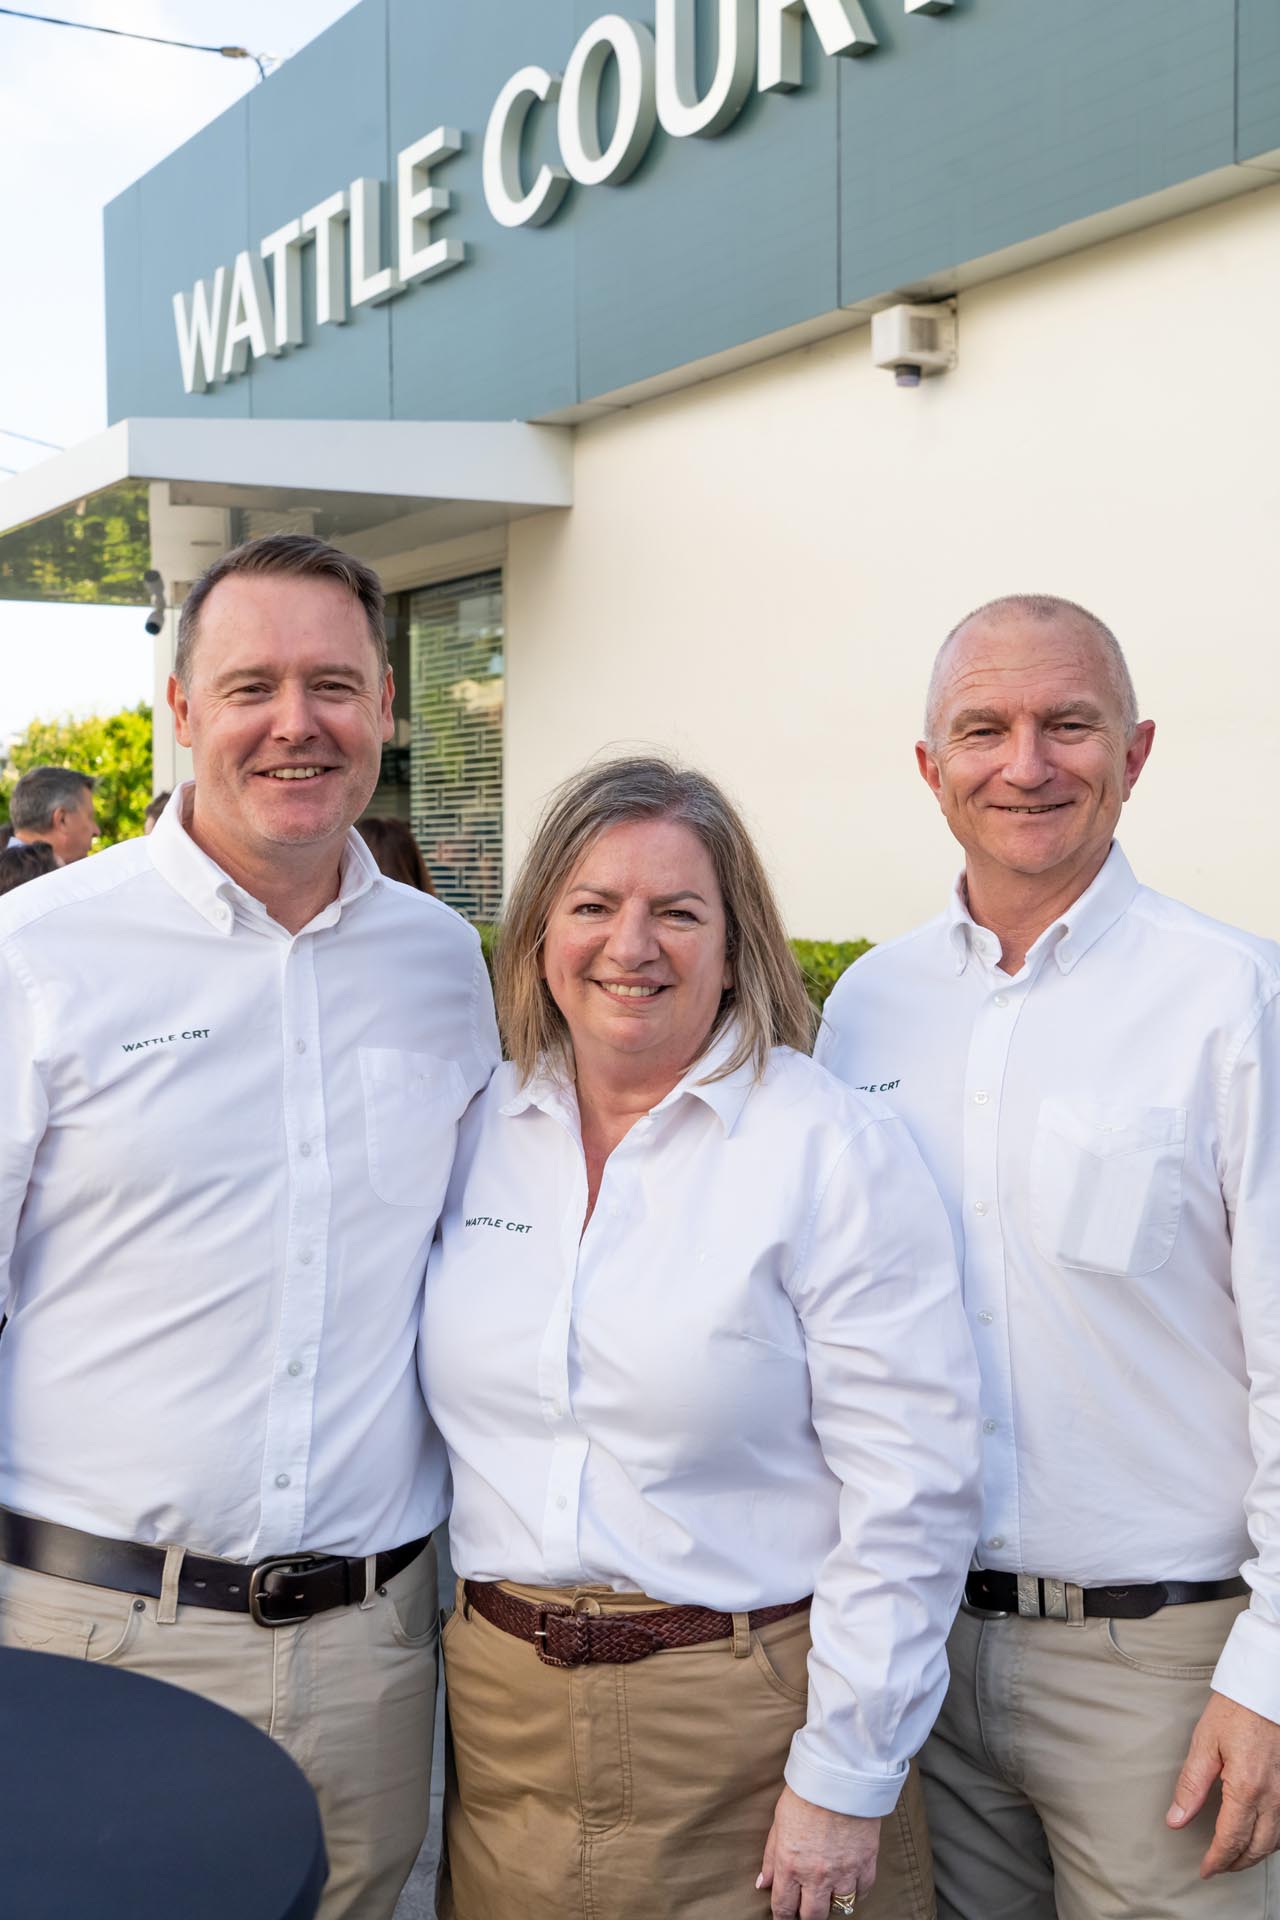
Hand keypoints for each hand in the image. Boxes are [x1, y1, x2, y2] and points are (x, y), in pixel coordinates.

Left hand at [757, 1783, 879, 1917]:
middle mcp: (816, 1875)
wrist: (839, 1775)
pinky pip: (862, 1892)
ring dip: (831, 1903)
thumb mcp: (778, 1822)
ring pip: (838, 1908)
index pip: (784, 1907)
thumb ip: (771, 1856)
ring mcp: (843, 1872)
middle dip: (807, 1915)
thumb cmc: (805, 1793)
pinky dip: (856, 1892)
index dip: (783, 1918)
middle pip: (812, 1916)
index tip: (785, 1918)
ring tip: (828, 1894)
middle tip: (807, 1909)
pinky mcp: (865, 1863)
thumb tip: (763, 1883)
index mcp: (790, 1864)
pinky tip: (849, 1885)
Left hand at [1166, 1691, 1279, 1875]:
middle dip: (1236, 1863)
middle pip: (1257, 1848)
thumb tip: (1175, 1819)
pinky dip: (1272, 1840)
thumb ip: (1191, 1786)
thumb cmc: (1235, 1710)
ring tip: (1235, 1856)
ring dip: (1255, 1854)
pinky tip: (1258, 1836)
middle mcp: (1274, 1797)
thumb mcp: (1205, 1744)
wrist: (1266, 1687)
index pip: (1231, 1839)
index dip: (1217, 1860)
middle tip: (1217, 1867)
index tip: (1205, 1870)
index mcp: (1248, 1788)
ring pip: (1276, 1841)